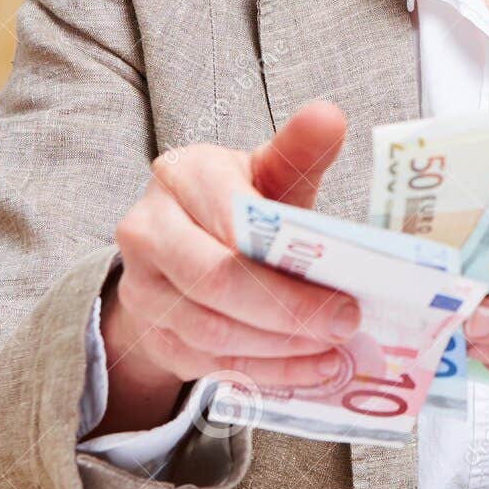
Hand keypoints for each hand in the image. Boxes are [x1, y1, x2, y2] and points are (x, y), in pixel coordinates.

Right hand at [99, 101, 360, 433]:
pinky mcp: (152, 334)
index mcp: (180, 176)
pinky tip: (312, 368)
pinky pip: (209, 363)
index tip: (346, 284)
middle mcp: (146, 229)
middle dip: (287, 310)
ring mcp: (142, 287)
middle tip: (345, 323)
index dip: (285, 256)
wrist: (185, 246)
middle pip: (214, 280)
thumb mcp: (269, 171)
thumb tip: (329, 116)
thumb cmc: (239, 205)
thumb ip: (300, 148)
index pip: (227, 216)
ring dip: (280, 347)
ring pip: (210, 329)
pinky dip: (267, 372)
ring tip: (334, 348)